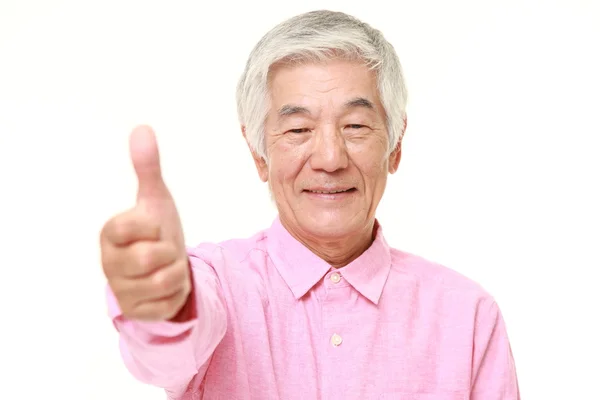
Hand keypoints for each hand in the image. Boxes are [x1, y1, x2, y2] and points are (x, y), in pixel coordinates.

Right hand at [100, 125, 190, 320]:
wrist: (164, 266)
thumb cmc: (155, 230)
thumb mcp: (155, 199)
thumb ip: (148, 168)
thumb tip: (143, 129)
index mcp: (110, 234)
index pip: (127, 227)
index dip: (149, 225)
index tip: (152, 226)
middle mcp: (109, 264)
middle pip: (148, 257)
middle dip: (168, 250)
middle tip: (163, 248)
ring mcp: (122, 291)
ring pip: (164, 281)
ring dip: (176, 271)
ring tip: (167, 265)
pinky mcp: (138, 312)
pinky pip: (169, 302)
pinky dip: (178, 291)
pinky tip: (168, 285)